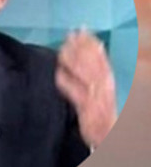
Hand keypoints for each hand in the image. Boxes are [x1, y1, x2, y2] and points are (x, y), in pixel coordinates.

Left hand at [55, 30, 116, 146]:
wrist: (107, 135)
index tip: (81, 30)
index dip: (91, 43)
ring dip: (75, 60)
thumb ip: (90, 76)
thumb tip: (81, 56)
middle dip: (82, 47)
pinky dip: (68, 83)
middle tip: (70, 34)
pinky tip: (59, 73)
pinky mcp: (88, 111)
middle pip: (94, 63)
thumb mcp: (98, 92)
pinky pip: (77, 95)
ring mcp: (96, 99)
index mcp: (108, 81)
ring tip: (63, 48)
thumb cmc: (99, 114)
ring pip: (86, 75)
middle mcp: (105, 88)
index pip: (101, 58)